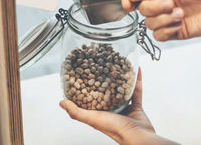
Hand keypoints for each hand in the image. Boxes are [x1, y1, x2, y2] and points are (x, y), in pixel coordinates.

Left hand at [59, 68, 178, 144]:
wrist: (138, 137)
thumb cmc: (115, 130)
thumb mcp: (93, 119)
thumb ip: (77, 112)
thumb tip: (62, 102)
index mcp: (99, 112)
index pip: (90, 96)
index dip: (87, 84)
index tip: (85, 71)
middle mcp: (111, 109)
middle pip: (106, 90)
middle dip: (105, 78)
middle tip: (103, 64)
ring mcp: (124, 106)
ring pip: (122, 88)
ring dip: (121, 77)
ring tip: (118, 65)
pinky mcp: (136, 105)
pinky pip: (136, 89)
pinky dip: (137, 79)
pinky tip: (136, 69)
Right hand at [123, 0, 200, 40]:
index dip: (131, 0)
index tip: (129, 2)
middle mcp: (164, 3)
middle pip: (143, 10)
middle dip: (154, 8)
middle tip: (169, 2)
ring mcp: (170, 18)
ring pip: (150, 24)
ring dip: (163, 19)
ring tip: (180, 12)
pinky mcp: (177, 31)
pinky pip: (160, 36)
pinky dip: (167, 30)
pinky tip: (179, 23)